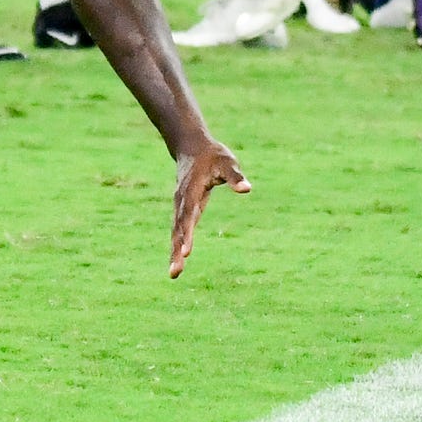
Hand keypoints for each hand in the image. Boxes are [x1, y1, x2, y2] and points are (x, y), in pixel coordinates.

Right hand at [169, 138, 249, 278]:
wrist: (192, 147)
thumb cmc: (213, 155)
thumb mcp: (227, 162)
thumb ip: (235, 177)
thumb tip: (247, 189)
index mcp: (191, 190)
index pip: (188, 215)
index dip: (187, 234)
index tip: (187, 252)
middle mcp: (181, 201)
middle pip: (178, 230)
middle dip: (177, 251)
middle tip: (175, 273)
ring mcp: (179, 206)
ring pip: (176, 232)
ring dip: (174, 252)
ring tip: (174, 275)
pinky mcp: (182, 209)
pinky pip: (178, 230)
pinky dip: (177, 245)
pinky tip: (178, 260)